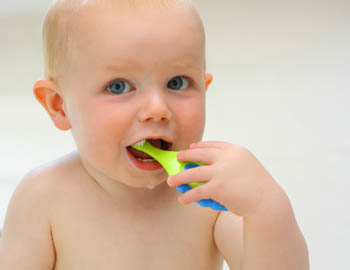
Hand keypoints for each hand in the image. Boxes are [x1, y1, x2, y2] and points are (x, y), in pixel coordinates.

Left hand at [167, 141, 281, 216]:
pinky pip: (197, 191)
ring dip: (179, 177)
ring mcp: (222, 172)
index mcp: (236, 150)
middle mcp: (227, 158)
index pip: (214, 144)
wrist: (267, 201)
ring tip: (171, 181)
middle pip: (200, 154)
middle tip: (178, 158)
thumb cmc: (258, 186)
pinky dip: (188, 196)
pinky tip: (182, 199)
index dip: (200, 145)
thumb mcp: (248, 166)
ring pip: (194, 173)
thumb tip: (213, 165)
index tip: (191, 147)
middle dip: (186, 155)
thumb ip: (232, 162)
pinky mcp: (218, 187)